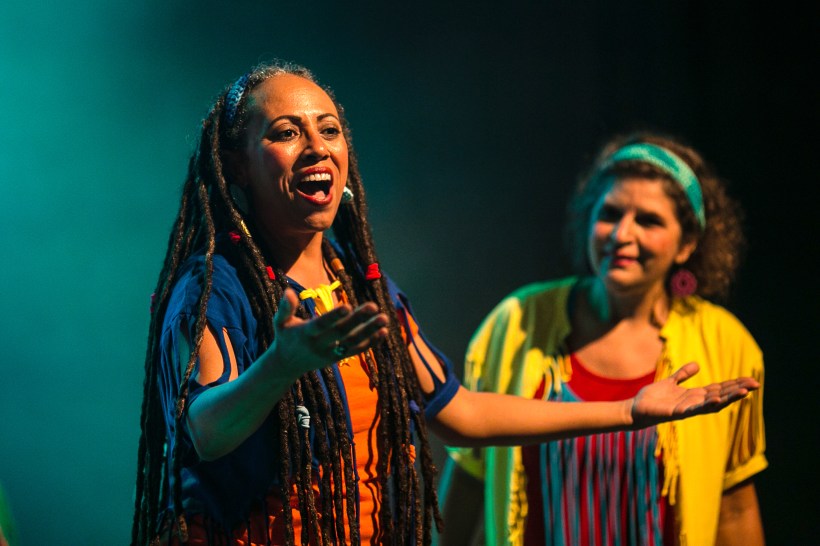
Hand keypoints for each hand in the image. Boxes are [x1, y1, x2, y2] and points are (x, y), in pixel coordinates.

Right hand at [266, 288, 388, 376]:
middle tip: (374, 306)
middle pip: (341, 332)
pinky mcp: (338, 358)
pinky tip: (384, 331)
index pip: (321, 325)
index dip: (334, 316)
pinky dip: (371, 342)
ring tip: (384, 318)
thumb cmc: (285, 336)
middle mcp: (319, 345)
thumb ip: (285, 308)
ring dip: (370, 331)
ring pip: (352, 342)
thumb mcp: (280, 322)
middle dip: (358, 320)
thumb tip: (288, 291)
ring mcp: (330, 353)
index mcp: (306, 333)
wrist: (287, 364)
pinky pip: (356, 350)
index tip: (348, 306)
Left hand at [630, 362, 759, 427]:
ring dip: (729, 398)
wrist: (636, 408)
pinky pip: (695, 409)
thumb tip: (697, 365)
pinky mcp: (677, 413)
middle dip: (738, 390)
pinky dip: (707, 405)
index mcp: (694, 395)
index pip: (719, 389)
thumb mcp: (670, 382)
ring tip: (744, 392)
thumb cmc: (653, 397)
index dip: (734, 384)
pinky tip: (718, 400)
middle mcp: (694, 403)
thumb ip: (683, 375)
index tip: (750, 379)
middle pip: (721, 395)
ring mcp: (687, 409)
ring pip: (713, 404)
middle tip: (755, 384)